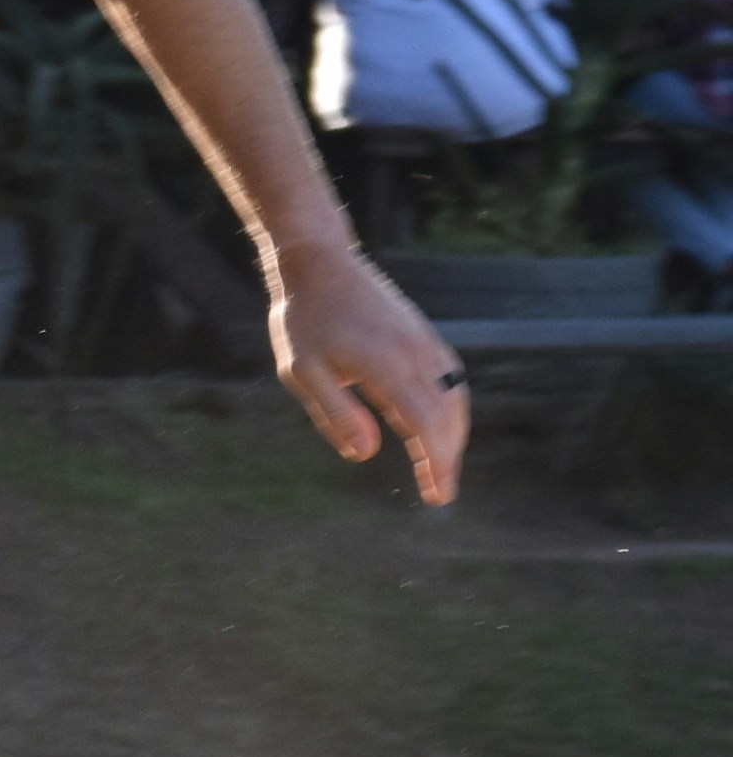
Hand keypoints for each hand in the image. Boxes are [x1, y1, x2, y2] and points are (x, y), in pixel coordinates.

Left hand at [271, 236, 466, 507]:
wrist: (320, 263)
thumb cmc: (304, 319)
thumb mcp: (302, 372)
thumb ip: (335, 414)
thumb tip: (365, 454)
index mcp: (387, 364)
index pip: (426, 424)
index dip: (437, 462)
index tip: (438, 494)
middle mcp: (416, 354)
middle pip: (448, 416)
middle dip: (448, 457)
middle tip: (439, 491)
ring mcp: (425, 342)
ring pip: (455, 398)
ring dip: (452, 435)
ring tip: (438, 467)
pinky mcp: (424, 336)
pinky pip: (450, 380)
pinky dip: (449, 410)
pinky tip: (437, 428)